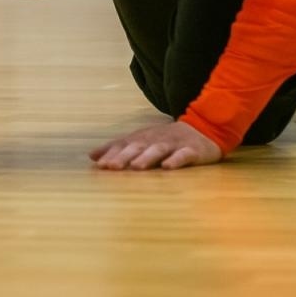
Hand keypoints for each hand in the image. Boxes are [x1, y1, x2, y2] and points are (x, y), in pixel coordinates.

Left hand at [89, 121, 223, 170]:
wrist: (204, 129)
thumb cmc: (167, 140)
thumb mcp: (142, 141)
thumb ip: (118, 148)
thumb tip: (91, 156)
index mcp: (143, 137)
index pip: (125, 145)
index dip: (112, 154)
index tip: (99, 165)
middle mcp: (156, 139)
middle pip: (138, 146)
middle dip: (124, 156)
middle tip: (111, 167)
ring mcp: (174, 144)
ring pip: (159, 150)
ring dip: (146, 157)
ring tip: (136, 167)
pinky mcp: (192, 150)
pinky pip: (183, 155)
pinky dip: (175, 160)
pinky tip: (167, 167)